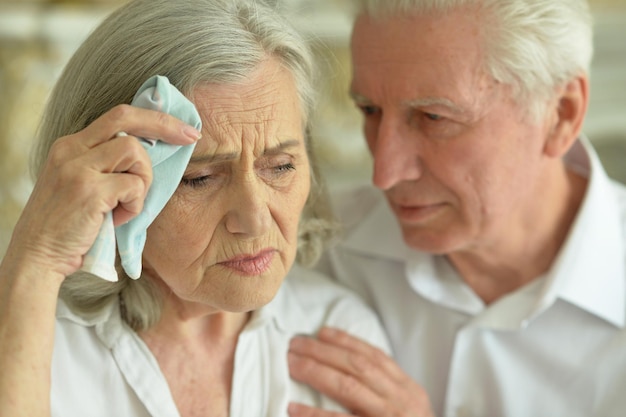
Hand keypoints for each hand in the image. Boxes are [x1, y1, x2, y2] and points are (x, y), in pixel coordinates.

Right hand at [7, 105, 200, 278]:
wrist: (37, 255)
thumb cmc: (69, 225)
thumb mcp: (82, 184)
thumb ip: (107, 166)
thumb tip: (153, 153)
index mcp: (70, 145)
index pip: (117, 116)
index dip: (154, 118)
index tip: (182, 127)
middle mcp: (70, 149)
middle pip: (126, 118)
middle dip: (165, 124)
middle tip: (190, 137)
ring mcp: (77, 167)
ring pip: (134, 152)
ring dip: (143, 180)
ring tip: (127, 205)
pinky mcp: (88, 189)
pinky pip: (134, 186)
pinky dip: (135, 205)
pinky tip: (118, 219)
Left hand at [288, 327, 435, 416]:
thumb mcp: (411, 409)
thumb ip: (388, 390)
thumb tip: (351, 367)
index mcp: (409, 391)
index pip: (375, 356)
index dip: (347, 341)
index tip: (323, 332)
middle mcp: (400, 402)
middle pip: (357, 366)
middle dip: (324, 351)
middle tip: (296, 345)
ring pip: (348, 387)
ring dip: (316, 372)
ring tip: (292, 365)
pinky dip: (314, 415)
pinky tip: (294, 408)